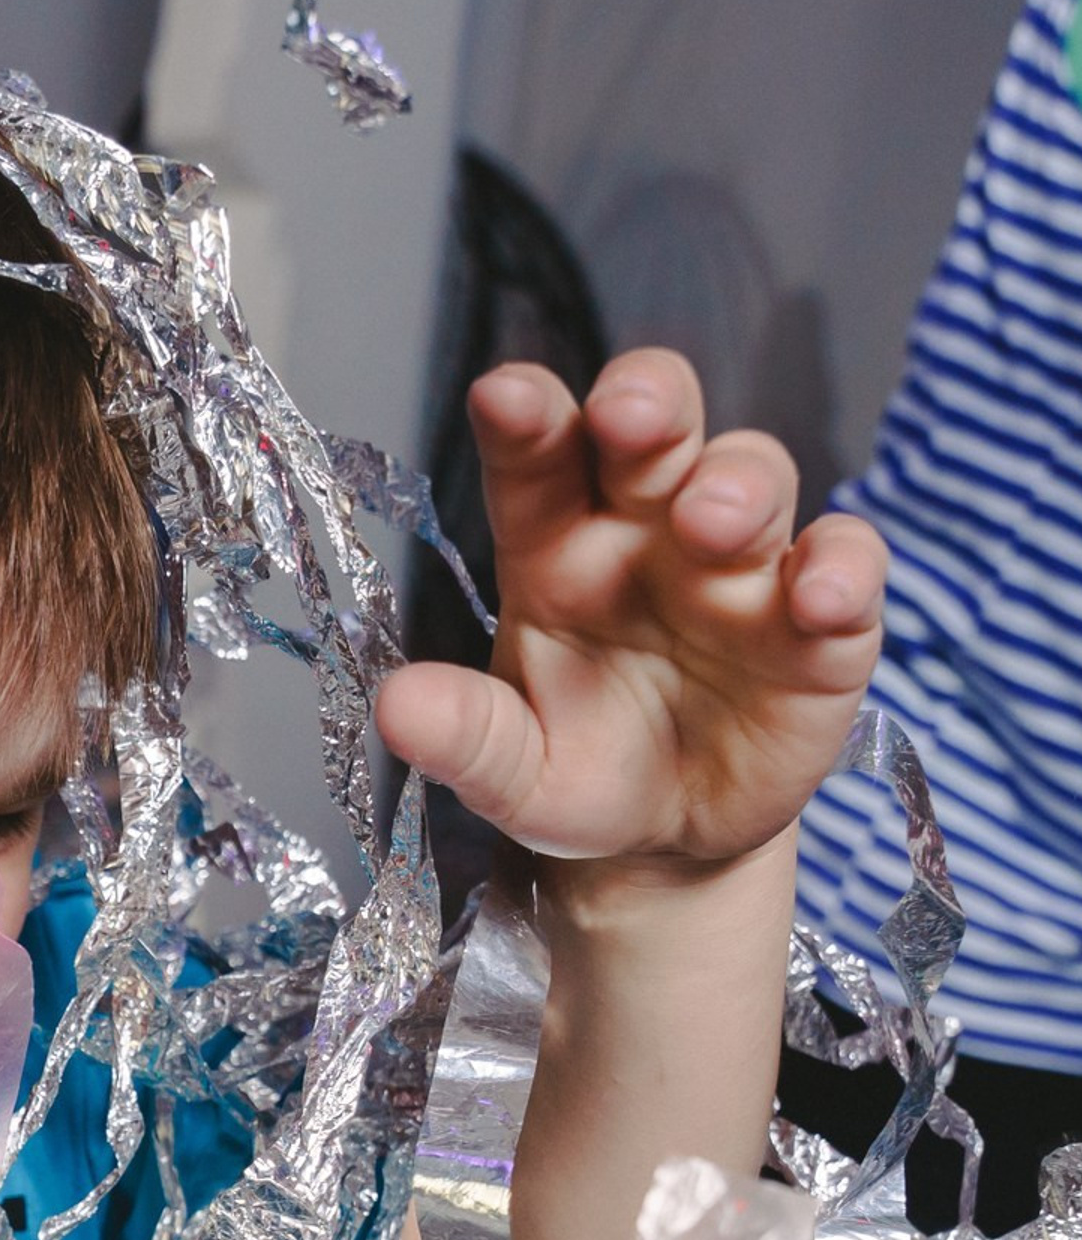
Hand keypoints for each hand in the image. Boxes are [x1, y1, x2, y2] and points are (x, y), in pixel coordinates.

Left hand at [376, 348, 884, 866]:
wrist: (665, 843)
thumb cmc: (577, 773)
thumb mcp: (510, 772)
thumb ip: (464, 735)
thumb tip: (394, 708)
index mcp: (558, 547)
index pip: (540, 459)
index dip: (528, 417)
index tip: (503, 395)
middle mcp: (651, 532)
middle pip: (657, 428)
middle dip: (646, 403)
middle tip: (627, 414)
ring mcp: (743, 567)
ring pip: (753, 476)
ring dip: (738, 484)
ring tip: (710, 521)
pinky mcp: (823, 623)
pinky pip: (846, 568)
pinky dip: (841, 569)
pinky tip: (817, 595)